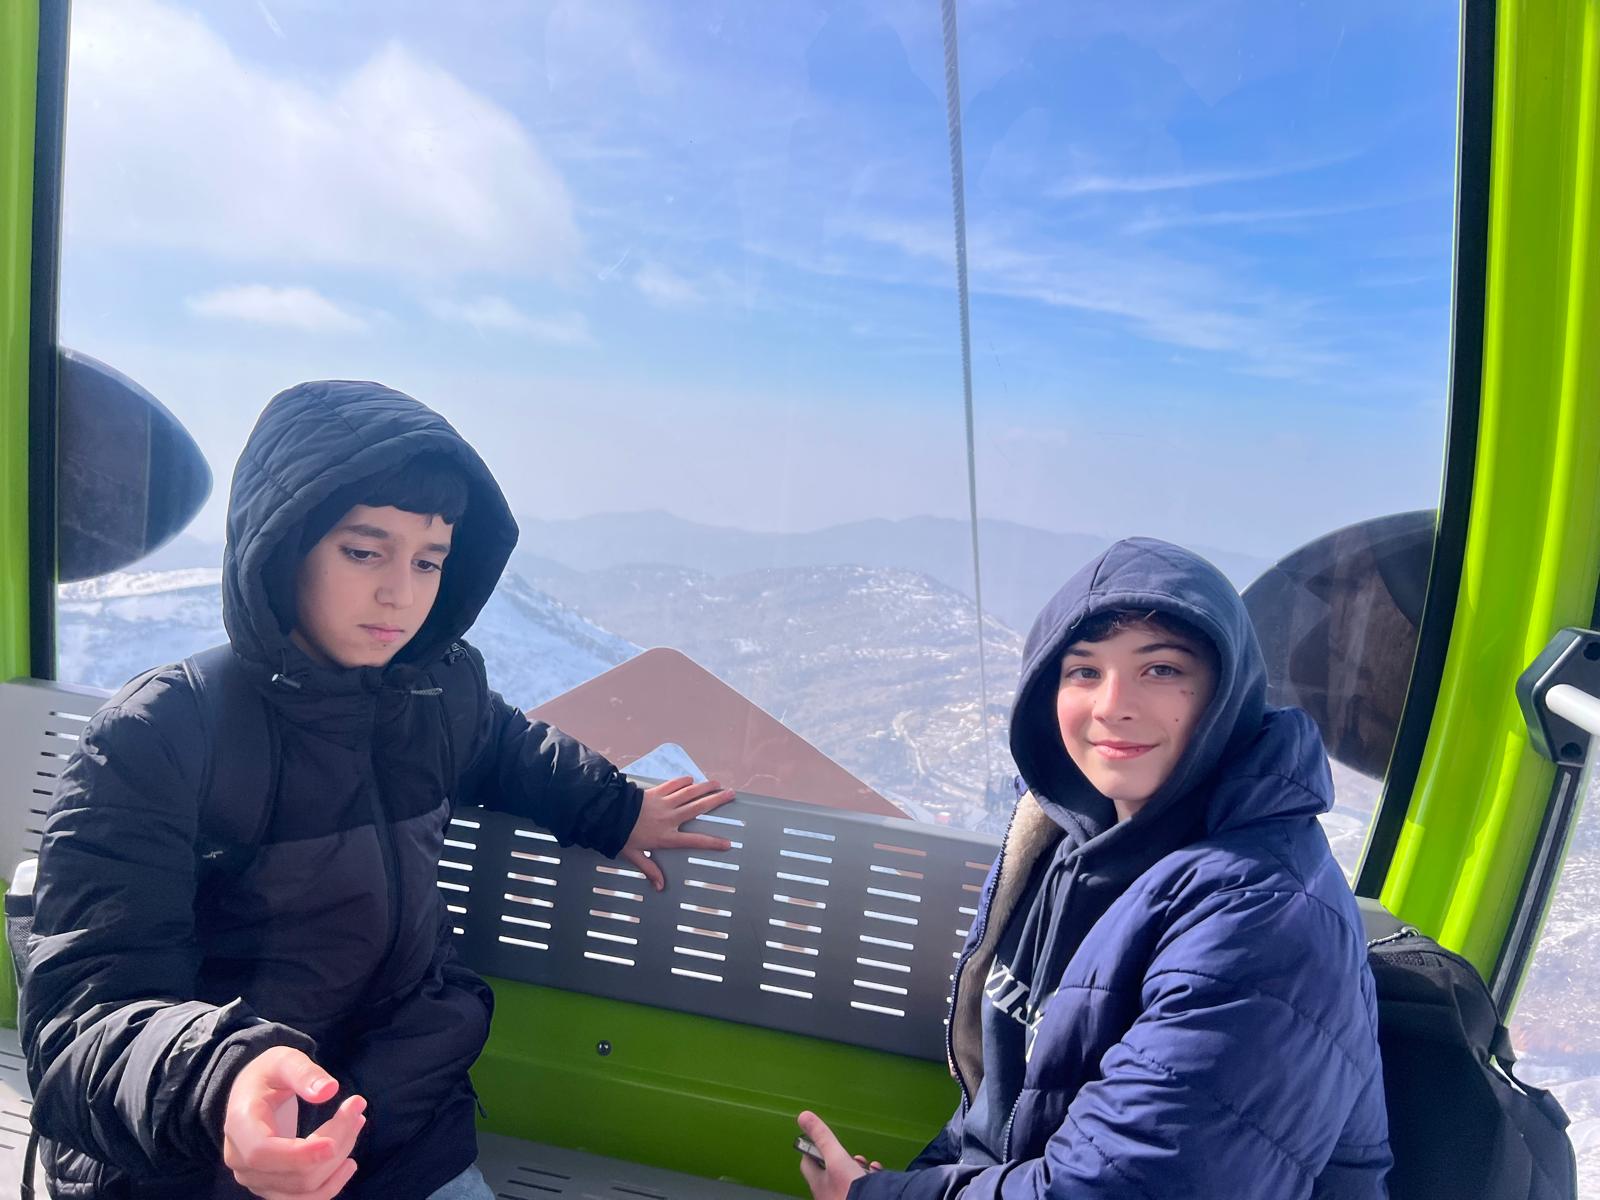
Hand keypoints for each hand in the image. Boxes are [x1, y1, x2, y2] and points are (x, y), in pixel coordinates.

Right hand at [223, 1045, 365, 1199]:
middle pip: (294, 1173)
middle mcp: (240, 1160)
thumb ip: (304, 1072)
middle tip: (357, 1108)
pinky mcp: (270, 1187)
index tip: (334, 1142)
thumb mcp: (284, 1060)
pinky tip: (348, 1162)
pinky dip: (330, 1184)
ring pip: (304, 1189)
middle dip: (335, 1144)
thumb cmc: (268, 1074)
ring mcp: (254, 1179)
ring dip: (338, 1162)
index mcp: (240, 1125)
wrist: (251, 1093)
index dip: (300, 1155)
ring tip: (357, 1125)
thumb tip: (329, 1091)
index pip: (263, 1153)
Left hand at [620, 776, 735, 889]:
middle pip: (698, 808)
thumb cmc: (621, 836)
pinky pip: (673, 784)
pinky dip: (683, 781)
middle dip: (716, 801)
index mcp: (666, 837)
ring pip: (689, 793)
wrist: (608, 815)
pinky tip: (691, 779)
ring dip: (704, 787)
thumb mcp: (635, 856)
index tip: (727, 843)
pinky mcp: (655, 792)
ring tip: (717, 783)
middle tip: (730, 795)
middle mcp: (670, 818)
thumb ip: (650, 870)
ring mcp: (664, 803)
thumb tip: (660, 887)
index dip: (712, 843)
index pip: (695, 841)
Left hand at [797, 1111, 868, 1199]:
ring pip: (846, 1179)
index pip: (808, 1163)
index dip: (813, 1150)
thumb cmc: (851, 1190)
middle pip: (829, 1172)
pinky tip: (875, 1172)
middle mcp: (828, 1195)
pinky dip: (868, 1177)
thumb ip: (822, 1137)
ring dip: (856, 1168)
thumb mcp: (836, 1157)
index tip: (820, 1142)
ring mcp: (843, 1199)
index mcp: (818, 1184)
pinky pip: (860, 1187)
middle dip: (841, 1159)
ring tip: (865, 1164)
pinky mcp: (858, 1199)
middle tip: (850, 1154)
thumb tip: (804, 1116)